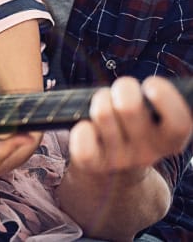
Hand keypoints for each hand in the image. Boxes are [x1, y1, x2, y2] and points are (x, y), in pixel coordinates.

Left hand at [69, 76, 191, 175]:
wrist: (115, 175)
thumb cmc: (133, 127)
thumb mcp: (151, 117)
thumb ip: (150, 101)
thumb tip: (131, 84)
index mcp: (169, 140)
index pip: (179, 123)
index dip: (166, 98)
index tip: (151, 85)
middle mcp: (147, 153)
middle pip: (129, 106)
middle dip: (122, 87)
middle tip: (121, 90)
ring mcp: (120, 160)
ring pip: (103, 113)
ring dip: (100, 100)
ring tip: (103, 104)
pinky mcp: (94, 164)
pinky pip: (83, 141)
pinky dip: (81, 129)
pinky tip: (86, 126)